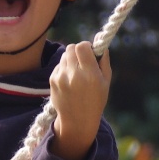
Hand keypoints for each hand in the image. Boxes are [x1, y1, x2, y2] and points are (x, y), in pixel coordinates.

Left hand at [49, 43, 111, 159]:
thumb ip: (104, 60)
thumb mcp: (106, 81)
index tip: (90, 53)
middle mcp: (74, 74)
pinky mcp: (52, 80)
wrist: (77, 120)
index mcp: (89, 74)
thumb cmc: (95, 100)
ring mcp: (61, 77)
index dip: (87, 46)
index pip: (82, 46)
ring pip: (64, 55)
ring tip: (77, 73)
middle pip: (71, 47)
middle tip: (83, 61)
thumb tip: (100, 39)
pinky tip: (69, 81)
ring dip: (71, 59)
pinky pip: (58, 65)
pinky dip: (64, 68)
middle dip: (78, 51)